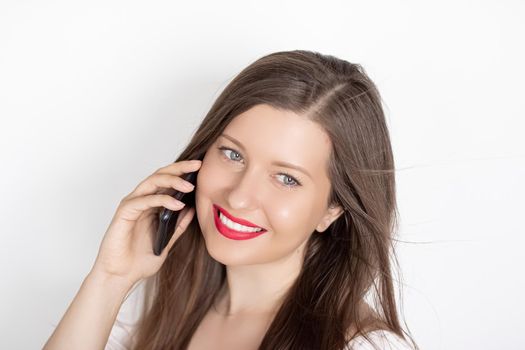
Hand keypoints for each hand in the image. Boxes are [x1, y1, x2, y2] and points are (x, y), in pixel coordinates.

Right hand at [90, 159, 200, 285]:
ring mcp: (132, 205)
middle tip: (198, 165)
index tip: (201, 167)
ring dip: (172, 181)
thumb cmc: (140, 261)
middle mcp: (141, 200)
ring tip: (189, 186)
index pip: (167, 181)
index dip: (183, 172)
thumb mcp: (168, 241)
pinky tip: (177, 204)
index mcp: (151, 205)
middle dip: (180, 168)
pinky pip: (144, 200)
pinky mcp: (124, 213)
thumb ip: (178, 225)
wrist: (121, 277)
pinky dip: (161, 200)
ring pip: (152, 182)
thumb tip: (192, 209)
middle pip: (160, 175)